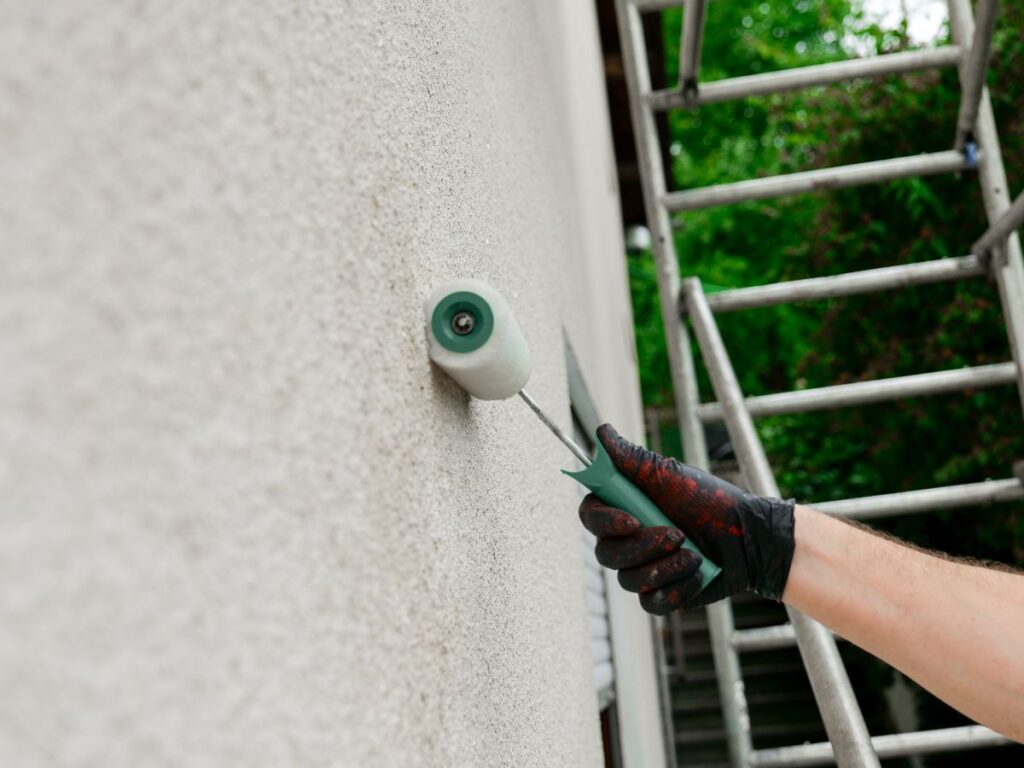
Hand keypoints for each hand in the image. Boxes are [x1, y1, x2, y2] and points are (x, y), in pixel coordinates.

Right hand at [578, 424, 795, 614]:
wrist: (750, 537)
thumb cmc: (710, 500)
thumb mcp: (669, 474)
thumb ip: (631, 458)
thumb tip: (601, 431)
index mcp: (623, 507)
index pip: (590, 516)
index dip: (604, 522)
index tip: (632, 520)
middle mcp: (626, 539)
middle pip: (606, 554)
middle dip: (643, 546)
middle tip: (678, 534)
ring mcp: (642, 568)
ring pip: (628, 580)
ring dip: (664, 566)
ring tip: (695, 554)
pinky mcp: (660, 593)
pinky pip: (651, 602)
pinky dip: (676, 588)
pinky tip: (698, 573)